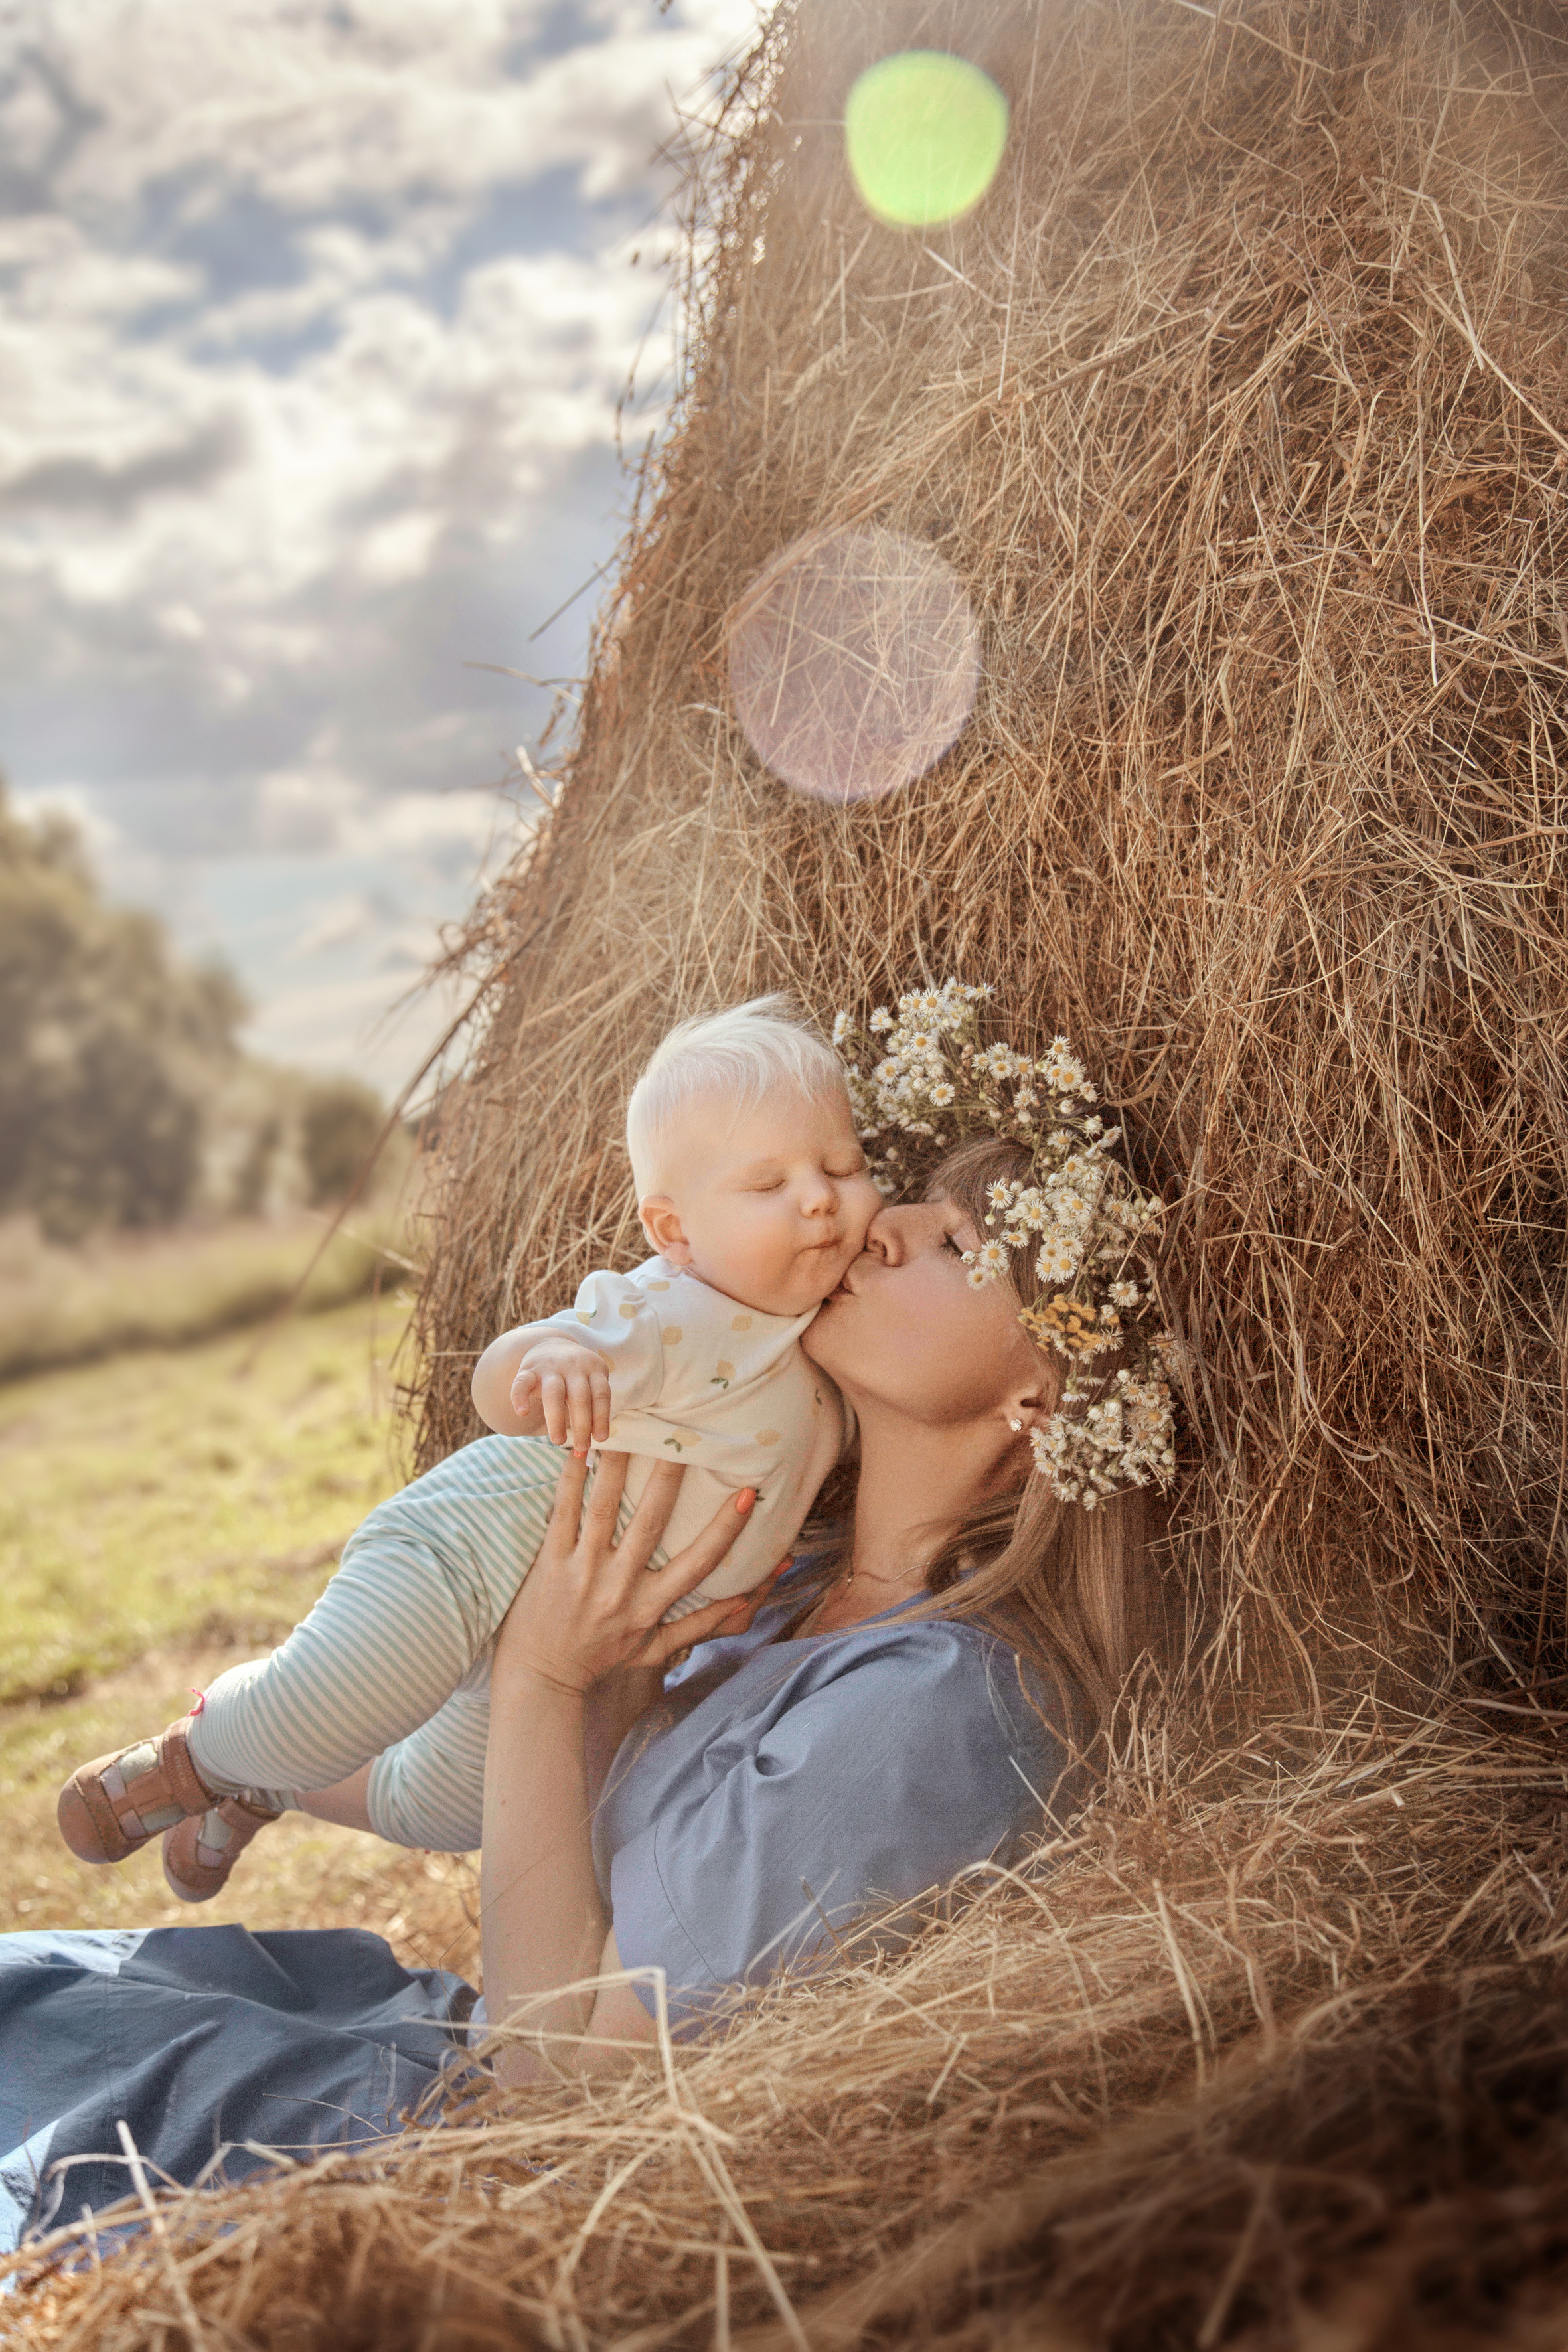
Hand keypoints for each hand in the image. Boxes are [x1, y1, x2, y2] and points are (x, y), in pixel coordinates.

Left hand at [492, 1452, 787, 1699]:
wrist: (541, 1678)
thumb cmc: (604, 1658)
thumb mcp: (658, 1649)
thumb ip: (705, 1624)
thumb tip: (751, 1597)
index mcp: (650, 1607)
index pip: (697, 1563)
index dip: (725, 1529)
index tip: (749, 1492)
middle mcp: (619, 1587)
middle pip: (651, 1524)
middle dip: (670, 1478)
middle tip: (688, 1436)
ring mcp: (582, 1571)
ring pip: (604, 1509)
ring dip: (618, 1466)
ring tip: (630, 1425)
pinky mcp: (550, 1562)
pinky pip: (562, 1513)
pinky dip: (570, 1479)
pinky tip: (577, 1447)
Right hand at [510, 1337, 612, 1452]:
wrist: (550, 1344)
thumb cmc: (575, 1376)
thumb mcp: (589, 1383)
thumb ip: (591, 1411)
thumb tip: (583, 1452)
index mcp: (594, 1368)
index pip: (601, 1394)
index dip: (601, 1417)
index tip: (600, 1439)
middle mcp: (573, 1366)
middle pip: (580, 1397)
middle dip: (582, 1425)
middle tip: (582, 1447)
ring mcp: (550, 1366)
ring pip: (554, 1393)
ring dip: (556, 1419)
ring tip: (558, 1442)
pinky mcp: (528, 1370)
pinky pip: (522, 1383)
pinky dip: (520, 1397)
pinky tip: (522, 1413)